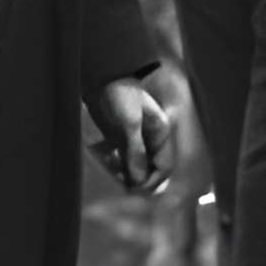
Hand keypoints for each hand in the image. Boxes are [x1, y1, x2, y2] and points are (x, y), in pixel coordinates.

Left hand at [89, 79, 172, 194]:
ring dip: (124, 172)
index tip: (135, 189)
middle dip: (137, 179)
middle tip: (121, 184)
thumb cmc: (119, 95)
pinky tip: (105, 159)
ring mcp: (136, 139)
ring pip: (135, 166)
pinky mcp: (120, 138)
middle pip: (150, 169)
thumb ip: (135, 151)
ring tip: (110, 169)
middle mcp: (151, 139)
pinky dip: (114, 164)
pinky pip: (121, 159)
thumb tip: (139, 180)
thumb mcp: (129, 123)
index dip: (151, 181)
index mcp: (160, 133)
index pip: (164, 167)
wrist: (101, 76)